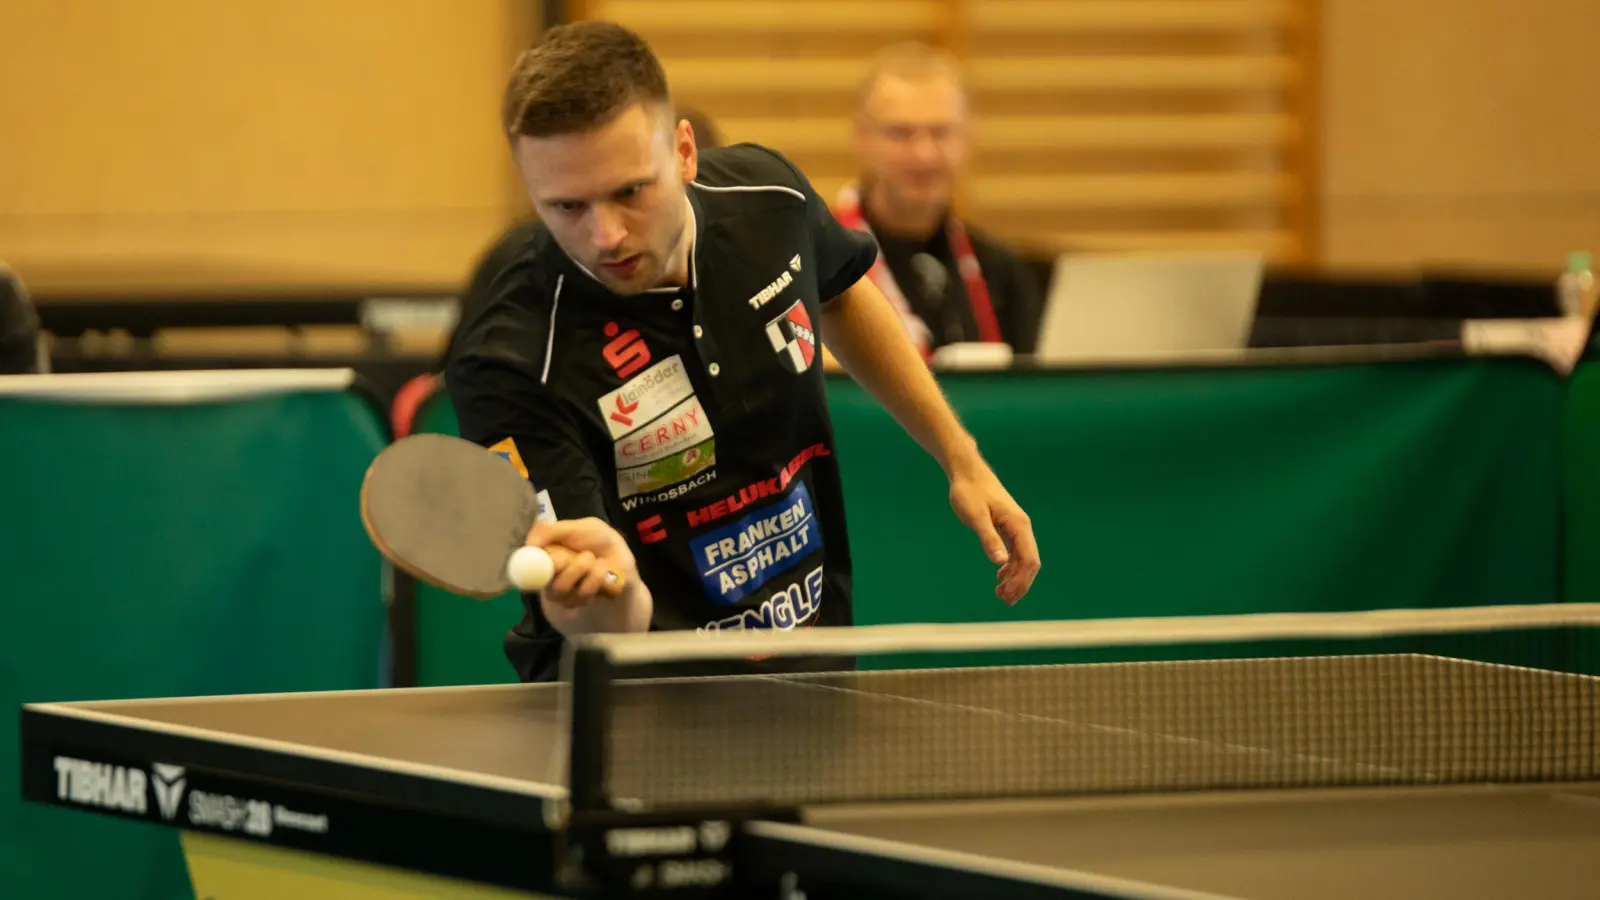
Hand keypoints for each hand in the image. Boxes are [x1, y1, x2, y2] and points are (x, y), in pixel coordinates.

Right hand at [523, 517, 637, 609]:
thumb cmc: (595, 538)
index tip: (557, 557)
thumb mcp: (574, 526)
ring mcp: (562, 593)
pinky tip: (602, 572)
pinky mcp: (578, 602)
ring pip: (563, 590)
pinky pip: (582, 596)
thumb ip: (548, 531)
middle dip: (568, 568)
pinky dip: (596, 580)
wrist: (620, 553)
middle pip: (545, 582)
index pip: (525, 569)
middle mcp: (548, 577)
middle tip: (587, 556)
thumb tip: (528, 544)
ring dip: (585, 571)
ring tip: (596, 559)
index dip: (537, 565)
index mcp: (543, 557)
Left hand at [948, 464, 1039, 604]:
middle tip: (1005, 601)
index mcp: (1018, 525)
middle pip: (1030, 562)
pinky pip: (1015, 551)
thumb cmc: (969, 492)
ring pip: (1022, 558)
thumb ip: (988, 539)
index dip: (1022, 581)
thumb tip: (1000, 564)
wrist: (966, 472)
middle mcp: (1021, 527)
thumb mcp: (976, 517)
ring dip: (1015, 577)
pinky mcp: (1006, 527)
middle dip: (1020, 583)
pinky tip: (1000, 577)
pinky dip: (1010, 567)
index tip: (1008, 596)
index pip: (1029, 559)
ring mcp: (1015, 527)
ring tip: (1001, 595)